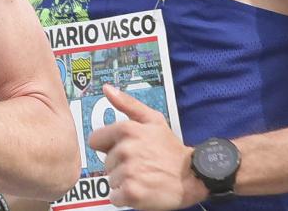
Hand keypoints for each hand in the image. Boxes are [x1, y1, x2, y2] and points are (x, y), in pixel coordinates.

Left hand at [87, 85, 206, 210]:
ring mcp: (128, 172)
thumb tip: (106, 88)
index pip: (95, 141)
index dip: (108, 146)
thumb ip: (127, 103)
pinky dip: (125, 197)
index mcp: (126, 130)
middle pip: (105, 163)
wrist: (192, 176)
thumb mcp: (153, 119)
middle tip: (141, 164)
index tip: (124, 150)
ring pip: (110, 180)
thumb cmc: (171, 148)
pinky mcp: (132, 193)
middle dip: (119, 165)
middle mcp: (125, 150)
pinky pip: (115, 197)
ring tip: (143, 177)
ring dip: (123, 181)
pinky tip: (141, 190)